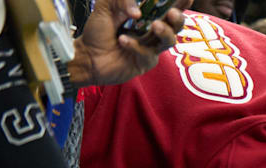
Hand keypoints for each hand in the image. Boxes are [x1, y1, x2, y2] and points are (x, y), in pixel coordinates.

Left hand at [68, 0, 192, 86]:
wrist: (86, 56)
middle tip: (172, 13)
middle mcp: (152, 33)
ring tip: (155, 25)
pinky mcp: (144, 63)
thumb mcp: (105, 7)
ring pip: (168, 41)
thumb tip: (138, 12)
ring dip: (165, 32)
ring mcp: (150, 49)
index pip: (167, 7)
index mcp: (147, 17)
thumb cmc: (97, 32)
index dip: (179, 3)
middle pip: (175, 26)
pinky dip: (136, 45)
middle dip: (178, 18)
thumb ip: (121, 1)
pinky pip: (147, 54)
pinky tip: (123, 40)